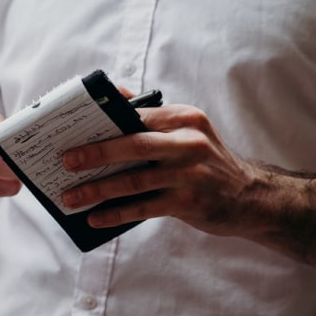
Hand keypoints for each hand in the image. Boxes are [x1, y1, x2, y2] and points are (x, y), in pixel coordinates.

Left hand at [61, 104, 255, 236]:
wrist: (250, 197)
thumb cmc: (207, 163)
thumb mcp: (189, 132)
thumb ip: (153, 118)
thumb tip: (116, 97)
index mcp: (184, 118)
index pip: (136, 115)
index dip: (101, 122)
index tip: (72, 130)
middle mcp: (189, 143)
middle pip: (133, 145)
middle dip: (94, 153)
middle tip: (65, 162)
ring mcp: (190, 174)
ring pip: (133, 181)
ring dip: (98, 190)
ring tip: (71, 198)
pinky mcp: (188, 203)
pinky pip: (143, 208)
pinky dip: (116, 214)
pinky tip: (95, 218)